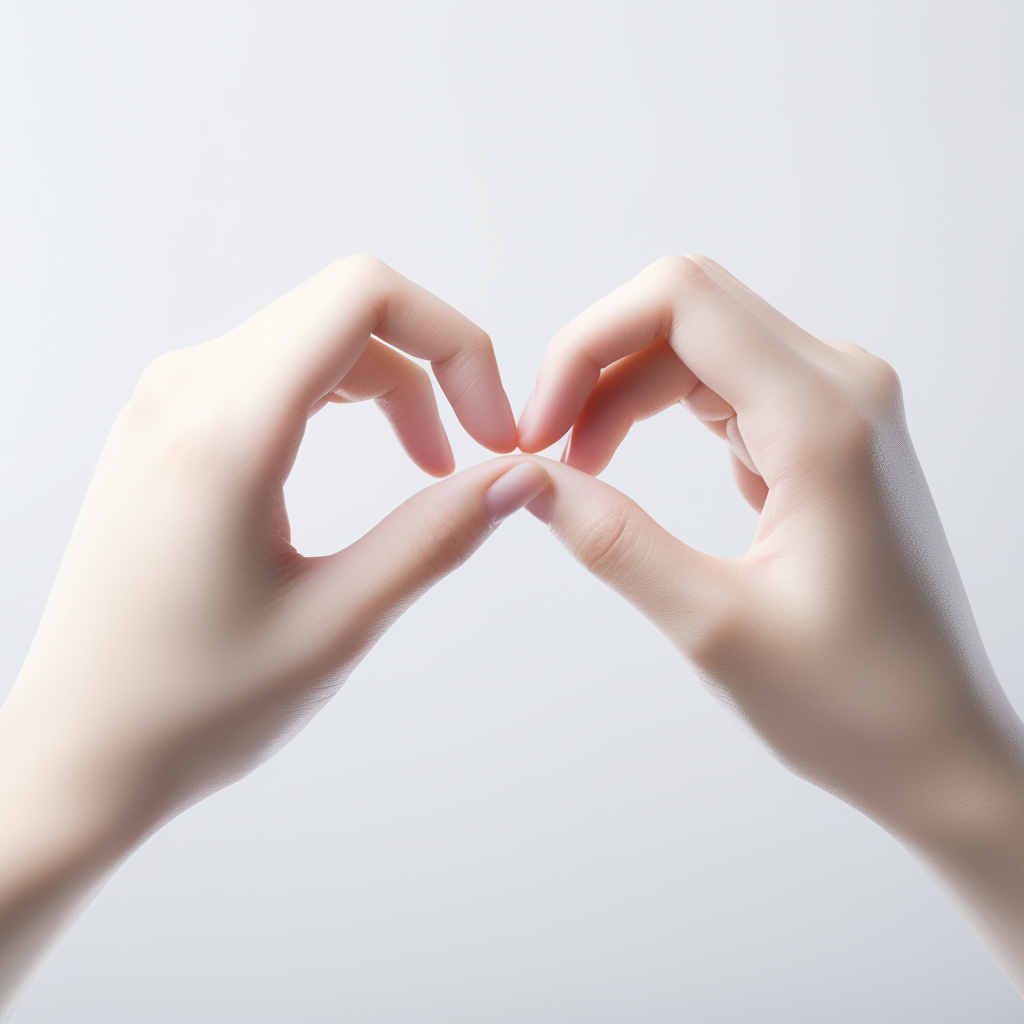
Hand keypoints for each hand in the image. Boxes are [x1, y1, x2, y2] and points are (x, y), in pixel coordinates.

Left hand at [0, 256, 547, 1014]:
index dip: (455, 340)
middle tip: (479, 452)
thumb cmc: (191, 705)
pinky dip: (345, 398)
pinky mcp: (167, 427)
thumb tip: (517, 478)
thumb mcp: (336, 623)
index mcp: (224, 431)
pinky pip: (276, 371)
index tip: (493, 426)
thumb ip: (435, 536)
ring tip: (432, 466)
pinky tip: (372, 460)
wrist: (76, 748)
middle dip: (435, 365)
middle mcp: (185, 391)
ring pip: (315, 337)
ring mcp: (167, 403)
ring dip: (393, 385)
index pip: (363, 296)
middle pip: (346, 310)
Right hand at [517, 255, 1023, 988]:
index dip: (586, 342)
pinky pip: (726, 386)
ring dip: (622, 392)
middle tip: (546, 451)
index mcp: (822, 419)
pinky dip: (660, 414)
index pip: (681, 299)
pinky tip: (635, 480)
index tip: (540, 425)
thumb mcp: (713, 626)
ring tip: (579, 472)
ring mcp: (840, 406)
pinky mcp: (827, 433)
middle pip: (686, 310)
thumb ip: (612, 539)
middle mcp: (842, 387)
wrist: (940, 745)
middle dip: (596, 364)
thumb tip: (528, 480)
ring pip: (699, 344)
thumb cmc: (856, 702)